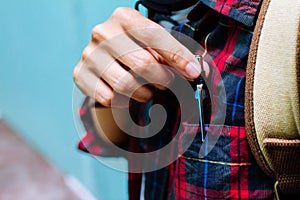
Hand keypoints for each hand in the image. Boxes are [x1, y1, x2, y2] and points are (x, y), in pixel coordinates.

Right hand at [73, 7, 204, 106]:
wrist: (105, 62)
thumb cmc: (136, 51)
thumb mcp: (155, 45)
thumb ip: (176, 54)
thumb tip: (199, 71)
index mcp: (124, 17)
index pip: (155, 36)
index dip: (178, 56)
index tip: (193, 73)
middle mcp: (103, 32)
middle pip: (143, 63)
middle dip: (163, 79)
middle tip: (168, 83)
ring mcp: (89, 54)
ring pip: (126, 84)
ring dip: (145, 93)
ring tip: (148, 91)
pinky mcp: (80, 75)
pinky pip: (109, 98)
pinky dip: (125, 102)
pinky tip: (128, 96)